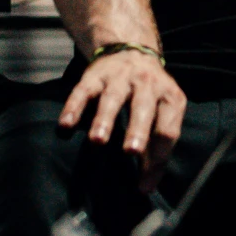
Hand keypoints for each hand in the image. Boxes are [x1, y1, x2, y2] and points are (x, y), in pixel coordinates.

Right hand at [59, 48, 187, 191]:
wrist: (131, 49)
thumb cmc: (149, 95)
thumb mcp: (162, 113)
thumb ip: (156, 147)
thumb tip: (146, 185)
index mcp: (169, 97)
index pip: (167, 129)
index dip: (157, 158)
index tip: (143, 185)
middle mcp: (147, 84)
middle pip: (143, 108)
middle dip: (138, 129)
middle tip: (131, 151)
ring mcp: (120, 77)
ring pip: (112, 98)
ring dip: (105, 119)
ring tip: (98, 140)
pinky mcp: (95, 74)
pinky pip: (83, 90)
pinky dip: (74, 107)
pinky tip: (66, 124)